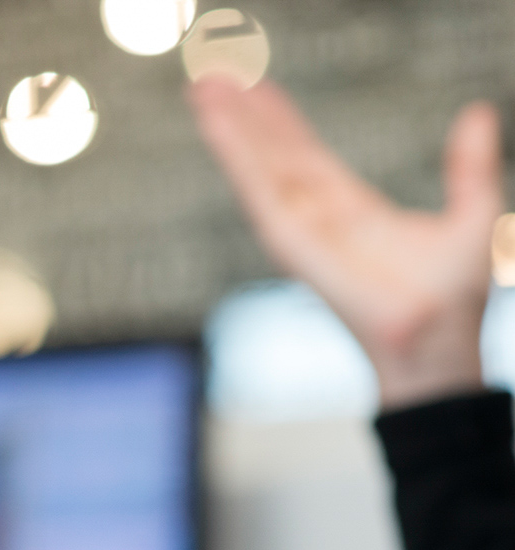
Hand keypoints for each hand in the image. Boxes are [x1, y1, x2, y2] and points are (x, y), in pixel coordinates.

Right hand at [188, 77, 500, 408]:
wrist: (436, 341)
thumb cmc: (451, 301)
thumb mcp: (471, 217)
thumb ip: (469, 168)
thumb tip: (476, 113)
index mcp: (351, 212)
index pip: (306, 157)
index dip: (281, 122)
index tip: (255, 88)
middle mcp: (318, 219)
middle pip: (272, 156)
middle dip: (243, 117)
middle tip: (214, 77)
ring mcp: (301, 230)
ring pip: (258, 167)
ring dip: (229, 127)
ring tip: (204, 88)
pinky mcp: (293, 241)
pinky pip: (259, 190)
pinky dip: (235, 155)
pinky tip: (216, 125)